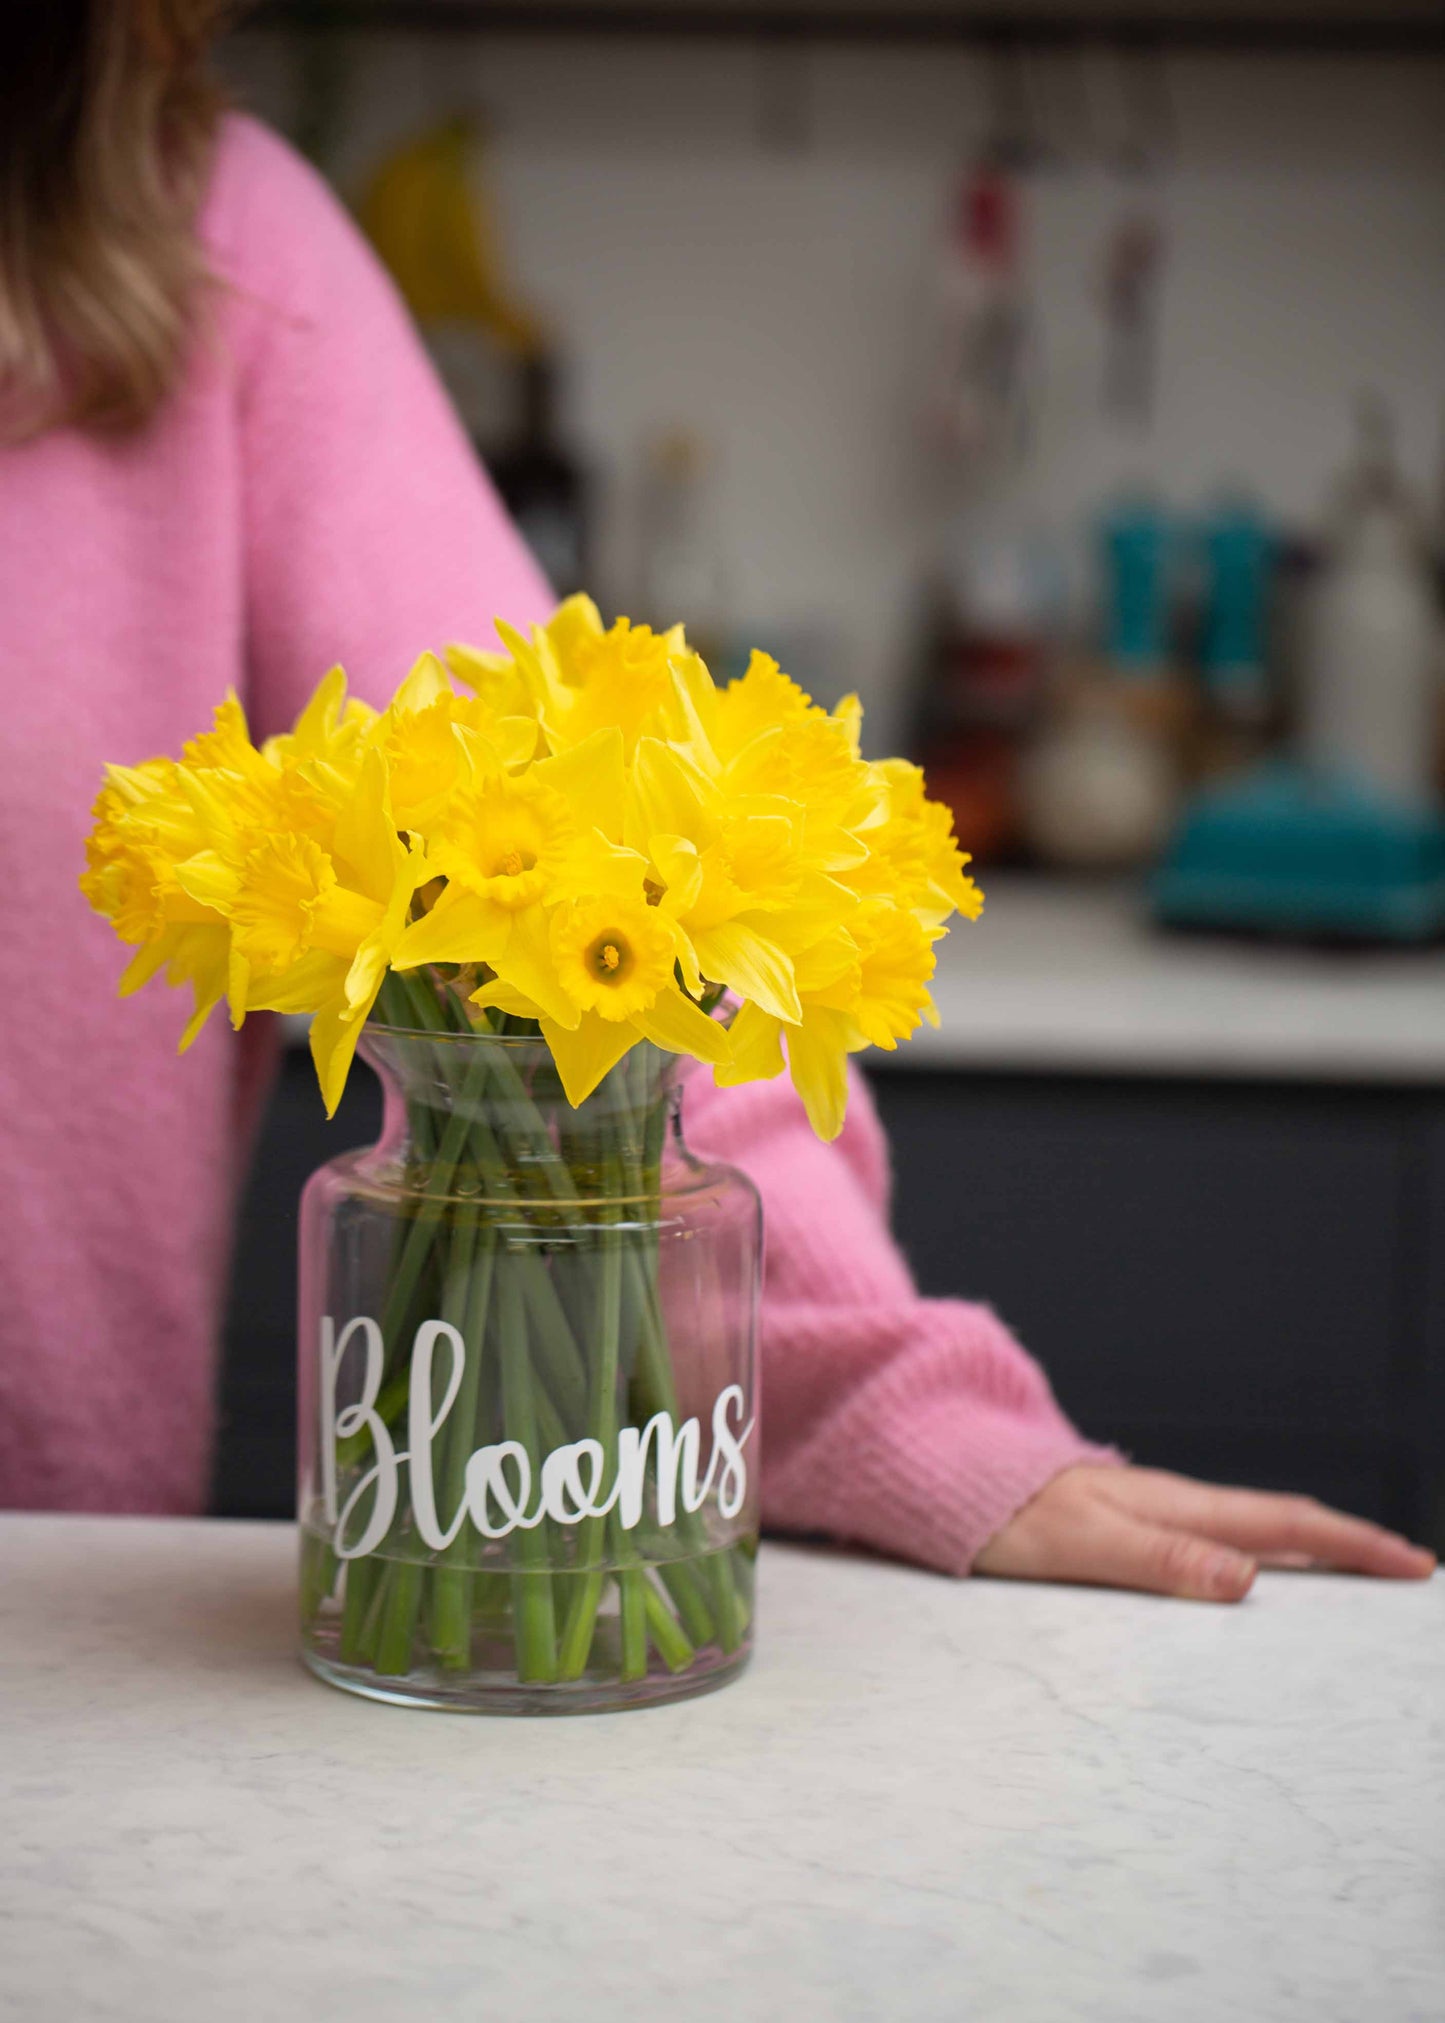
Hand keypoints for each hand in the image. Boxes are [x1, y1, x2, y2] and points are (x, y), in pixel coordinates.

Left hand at [974, 1463, 1436, 1602]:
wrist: (946, 1479)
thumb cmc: (1003, 1514)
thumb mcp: (1078, 1545)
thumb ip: (1157, 1560)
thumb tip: (1243, 1579)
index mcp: (1172, 1507)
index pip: (1284, 1523)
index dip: (1352, 1544)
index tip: (1413, 1565)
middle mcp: (1171, 1505)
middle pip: (1281, 1524)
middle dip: (1350, 1546)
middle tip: (1409, 1572)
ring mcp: (1152, 1513)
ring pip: (1251, 1531)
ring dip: (1310, 1552)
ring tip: (1359, 1577)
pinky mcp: (1128, 1527)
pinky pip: (1214, 1540)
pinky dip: (1260, 1556)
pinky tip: (1262, 1575)